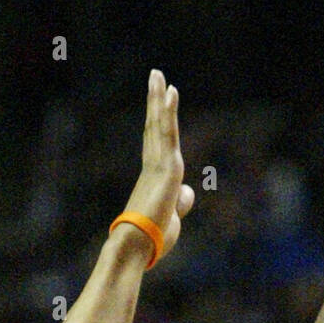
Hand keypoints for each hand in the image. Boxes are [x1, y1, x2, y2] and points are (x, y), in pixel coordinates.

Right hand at [121, 69, 195, 259]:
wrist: (137, 247)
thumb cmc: (151, 241)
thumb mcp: (172, 218)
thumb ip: (180, 201)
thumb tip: (187, 191)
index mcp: (153, 179)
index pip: (156, 143)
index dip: (158, 121)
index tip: (160, 102)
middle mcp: (152, 167)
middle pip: (155, 127)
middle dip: (155, 102)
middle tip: (155, 77)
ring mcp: (158, 166)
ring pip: (159, 125)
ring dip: (158, 99)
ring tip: (158, 74)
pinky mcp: (167, 168)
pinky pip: (167, 134)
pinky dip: (168, 113)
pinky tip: (170, 93)